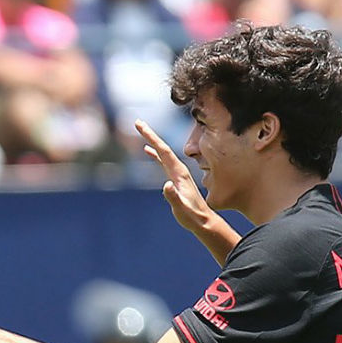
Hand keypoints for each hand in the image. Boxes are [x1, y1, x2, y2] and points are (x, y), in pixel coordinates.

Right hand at [135, 119, 214, 233]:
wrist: (204, 220)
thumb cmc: (192, 216)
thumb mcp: (181, 208)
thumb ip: (173, 197)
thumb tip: (165, 184)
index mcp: (179, 173)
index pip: (163, 151)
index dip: (152, 138)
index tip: (141, 126)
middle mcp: (178, 169)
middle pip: (162, 147)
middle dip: (150, 134)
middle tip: (138, 122)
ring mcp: (177, 173)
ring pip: (162, 152)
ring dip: (152, 141)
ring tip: (141, 131)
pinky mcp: (175, 178)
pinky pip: (162, 161)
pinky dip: (154, 154)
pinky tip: (147, 151)